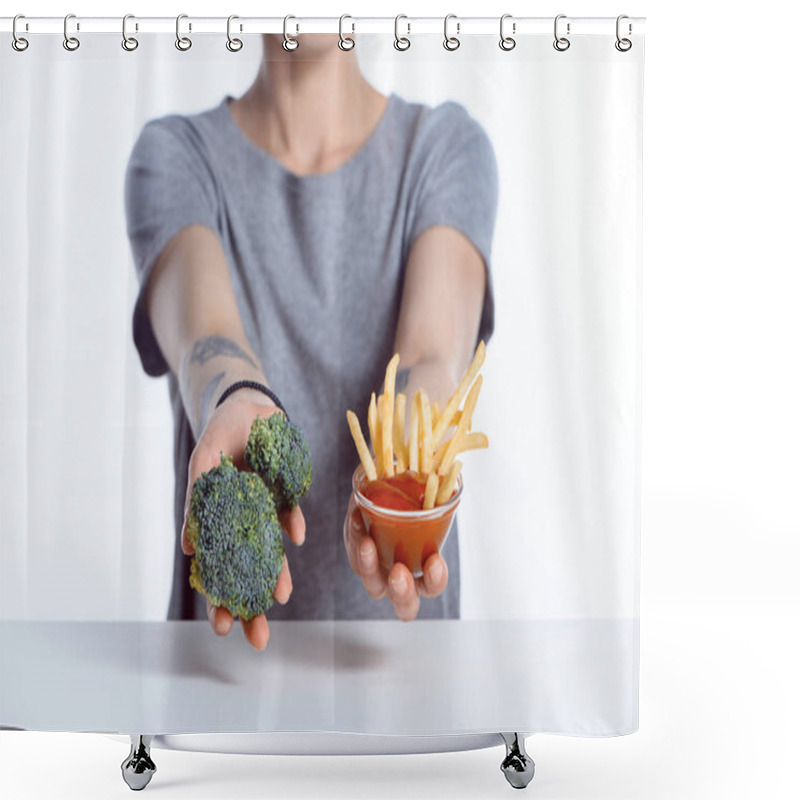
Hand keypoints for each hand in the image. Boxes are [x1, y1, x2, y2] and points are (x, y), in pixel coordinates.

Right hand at [182, 389, 305, 649]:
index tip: (223, 629)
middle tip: (256, 638)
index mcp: (221, 522)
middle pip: (249, 572)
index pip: (219, 570)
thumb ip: (196, 501)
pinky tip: (294, 537)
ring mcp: (268, 510)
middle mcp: (246, 523)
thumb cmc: (220, 437)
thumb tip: (189, 546)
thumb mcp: (202, 465)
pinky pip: (290, 513)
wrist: (249, 407)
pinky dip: (291, 524)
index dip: (220, 601)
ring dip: (277, 575)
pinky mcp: (288, 493)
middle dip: (252, 605)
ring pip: (273, 552)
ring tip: (280, 598)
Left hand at [343, 493, 447, 620]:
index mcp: (424, 572)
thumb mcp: (427, 500)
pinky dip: (355, 535)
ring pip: (373, 584)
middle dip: (401, 591)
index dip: (435, 579)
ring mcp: (377, 571)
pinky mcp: (358, 557)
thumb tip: (443, 476)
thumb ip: (434, 494)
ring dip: (370, 566)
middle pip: (404, 604)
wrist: (387, 494)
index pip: (432, 586)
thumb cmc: (416, 504)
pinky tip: (357, 517)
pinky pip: (354, 553)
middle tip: (399, 572)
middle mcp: (401, 579)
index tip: (434, 560)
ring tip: (369, 543)